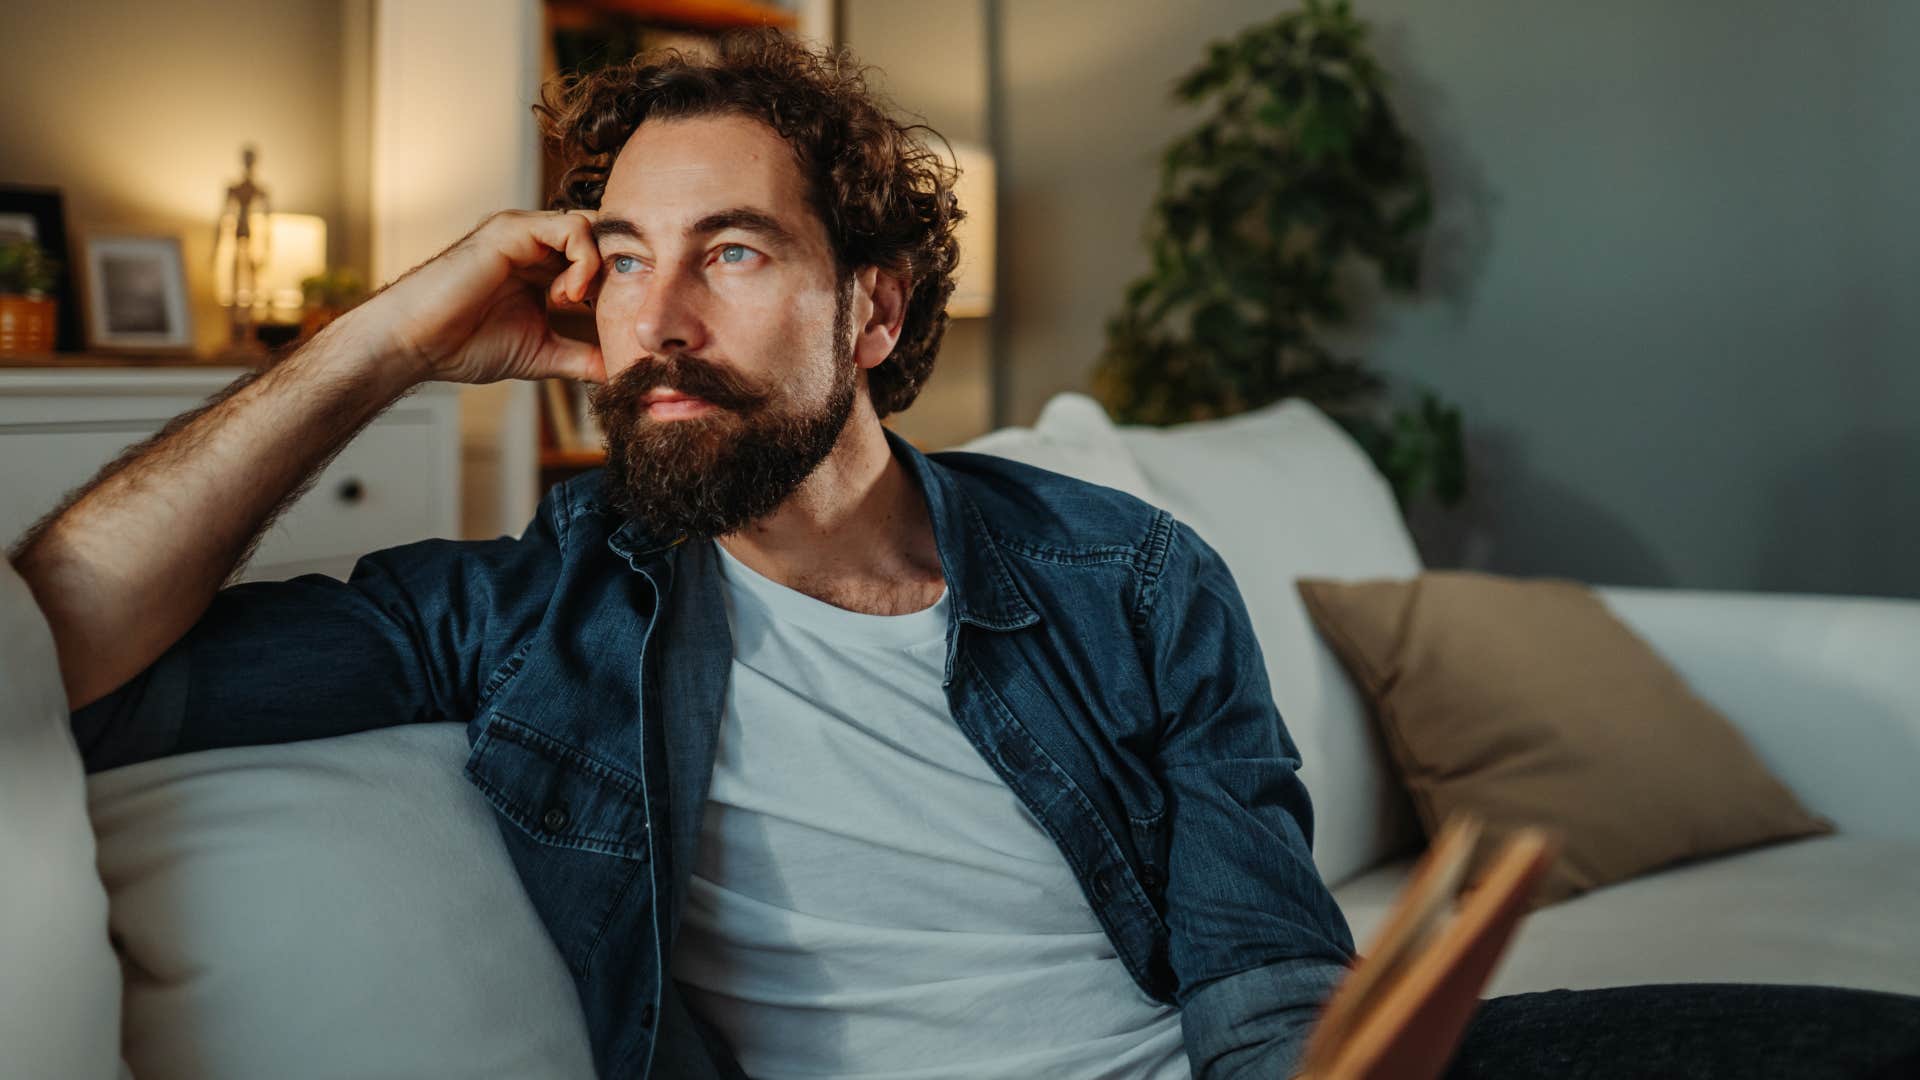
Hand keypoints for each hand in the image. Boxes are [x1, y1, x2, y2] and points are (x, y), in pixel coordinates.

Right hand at [346, 209, 606, 386]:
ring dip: (597, 268)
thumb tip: (621, 373)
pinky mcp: (512, 230)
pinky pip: (571, 228)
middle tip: (608, 310)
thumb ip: (582, 357)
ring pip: (592, 229)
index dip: (619, 284)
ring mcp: (525, 234)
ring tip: (574, 303)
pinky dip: (584, 261)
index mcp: (545, 268)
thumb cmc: (467, 345)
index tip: (620, 320)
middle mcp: (537, 245)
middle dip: (617, 273)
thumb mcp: (542, 354)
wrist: (418, 343)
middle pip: (603, 239)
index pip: (601, 259)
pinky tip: (566, 296)